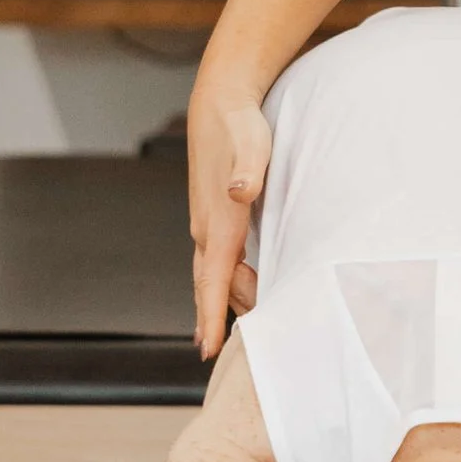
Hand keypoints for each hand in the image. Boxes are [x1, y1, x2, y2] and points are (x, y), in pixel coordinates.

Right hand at [189, 90, 271, 357]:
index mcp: (220, 222)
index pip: (213, 280)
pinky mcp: (214, 218)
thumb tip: (242, 191)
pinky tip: (239, 291)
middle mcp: (207, 230)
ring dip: (227, 301)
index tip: (207, 350)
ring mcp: (208, 225)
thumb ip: (250, 172)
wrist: (219, 106)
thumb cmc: (241, 128)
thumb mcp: (253, 146)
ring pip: (215, 275)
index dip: (211, 316)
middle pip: (212, 286)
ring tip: (243, 330)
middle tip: (224, 355)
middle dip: (215, 320)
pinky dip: (226, 283)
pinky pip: (218, 262)